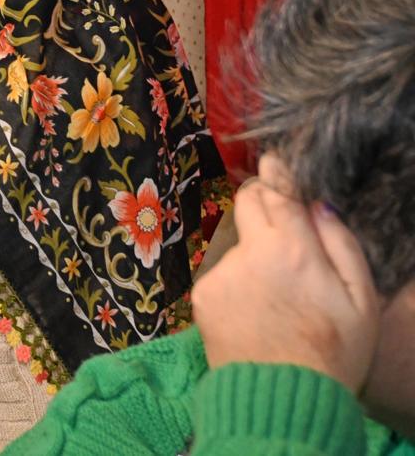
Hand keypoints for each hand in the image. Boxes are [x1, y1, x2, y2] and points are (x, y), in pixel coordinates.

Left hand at [194, 154, 381, 393]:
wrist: (280, 400)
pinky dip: (238, 283)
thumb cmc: (332, 352)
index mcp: (291, 250)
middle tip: (280, 222)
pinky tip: (257, 312)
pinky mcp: (201, 295)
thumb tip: (319, 204)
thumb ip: (340, 244)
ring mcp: (220, 273)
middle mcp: (248, 254)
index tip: (275, 160)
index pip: (276, 191)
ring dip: (254, 254)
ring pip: (238, 243)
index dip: (277, 172)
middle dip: (261, 201)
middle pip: (246, 202)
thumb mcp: (360, 299)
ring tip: (278, 295)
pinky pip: (223, 274)